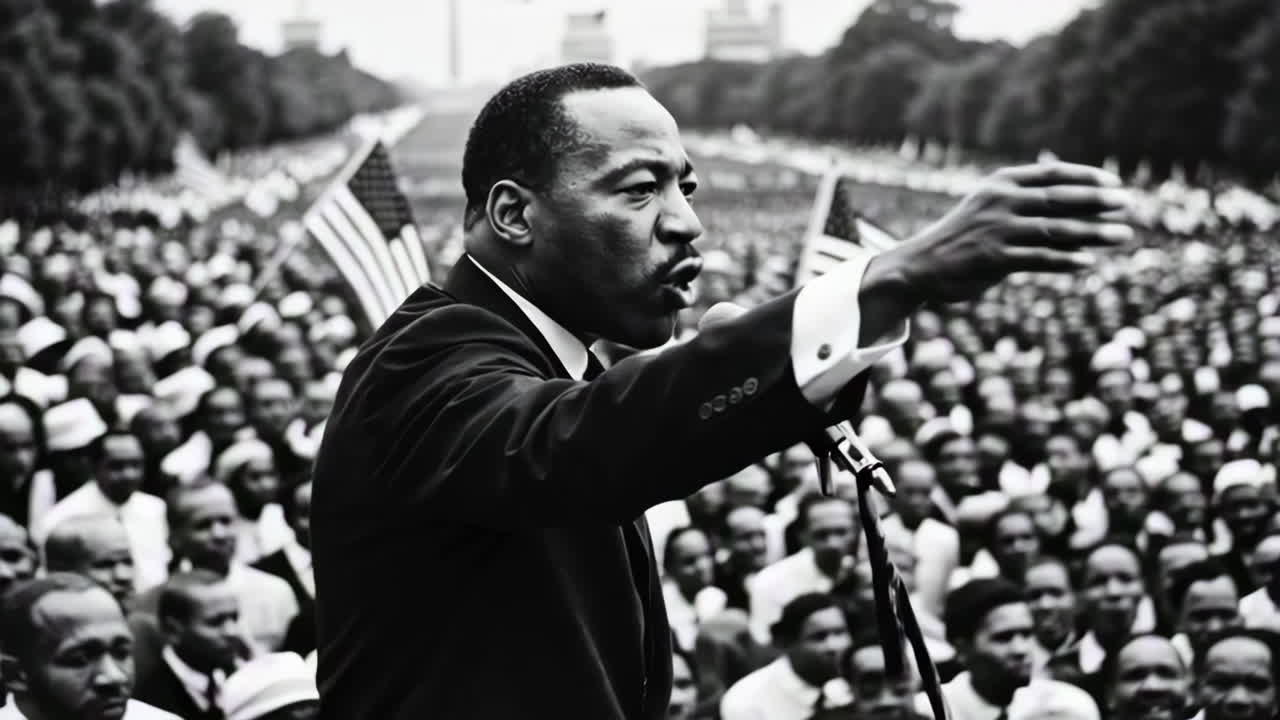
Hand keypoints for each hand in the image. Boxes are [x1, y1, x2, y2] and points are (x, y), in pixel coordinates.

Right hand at [890, 162, 1133, 303]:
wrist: (921, 264)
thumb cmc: (964, 237)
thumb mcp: (991, 208)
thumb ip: (1028, 203)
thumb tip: (1081, 207)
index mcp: (1001, 183)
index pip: (1053, 173)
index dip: (1087, 176)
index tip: (1116, 183)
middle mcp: (1001, 201)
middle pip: (1061, 198)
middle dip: (1099, 202)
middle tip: (1130, 205)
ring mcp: (997, 229)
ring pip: (1056, 229)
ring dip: (1094, 233)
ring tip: (1123, 236)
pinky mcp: (994, 258)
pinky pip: (1039, 258)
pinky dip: (1066, 260)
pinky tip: (1089, 263)